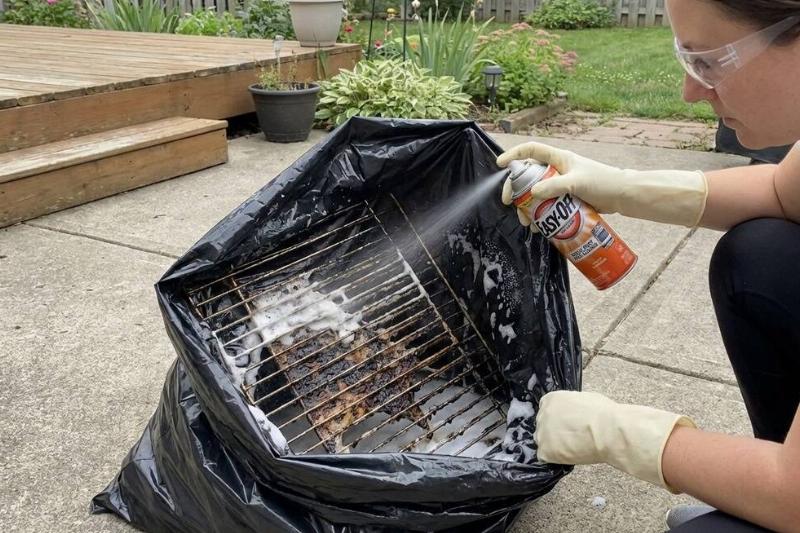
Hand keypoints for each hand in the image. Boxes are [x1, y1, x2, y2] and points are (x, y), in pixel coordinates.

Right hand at [497, 141, 708, 226]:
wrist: (622, 196)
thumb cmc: (603, 183)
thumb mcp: (577, 183)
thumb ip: (555, 186)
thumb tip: (532, 193)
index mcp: (558, 158)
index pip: (531, 150)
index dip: (514, 155)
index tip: (500, 165)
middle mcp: (557, 170)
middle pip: (528, 176)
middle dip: (516, 189)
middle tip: (509, 203)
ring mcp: (560, 185)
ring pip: (535, 194)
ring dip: (527, 207)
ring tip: (525, 221)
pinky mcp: (565, 199)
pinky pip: (546, 205)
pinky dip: (539, 215)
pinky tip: (537, 226)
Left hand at [534, 391, 695, 491]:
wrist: (617, 430)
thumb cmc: (613, 416)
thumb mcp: (597, 403)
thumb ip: (587, 407)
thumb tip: (597, 410)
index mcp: (554, 397)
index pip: (548, 411)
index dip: (560, 423)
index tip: (571, 429)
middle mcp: (543, 412)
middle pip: (543, 427)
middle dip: (557, 434)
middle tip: (577, 440)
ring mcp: (542, 429)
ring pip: (543, 441)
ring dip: (557, 446)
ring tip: (578, 448)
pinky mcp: (546, 448)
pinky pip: (545, 457)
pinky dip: (556, 459)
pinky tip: (569, 458)